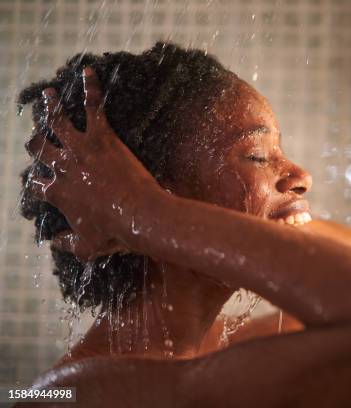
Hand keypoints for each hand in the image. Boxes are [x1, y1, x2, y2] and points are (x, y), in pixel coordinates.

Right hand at [27, 67, 162, 260]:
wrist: (139, 216)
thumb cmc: (115, 233)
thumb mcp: (87, 247)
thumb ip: (67, 245)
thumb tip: (54, 244)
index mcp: (58, 193)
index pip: (39, 185)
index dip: (39, 184)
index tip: (41, 183)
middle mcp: (63, 167)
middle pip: (40, 149)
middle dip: (35, 142)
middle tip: (34, 137)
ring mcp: (80, 150)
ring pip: (58, 122)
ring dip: (50, 106)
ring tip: (46, 94)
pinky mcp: (102, 137)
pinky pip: (94, 107)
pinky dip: (90, 88)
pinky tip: (89, 72)